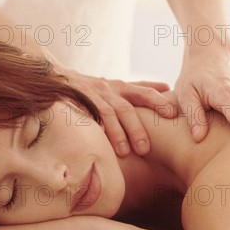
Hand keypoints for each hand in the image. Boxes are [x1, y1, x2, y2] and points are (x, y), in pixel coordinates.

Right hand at [60, 67, 176, 156]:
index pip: (143, 93)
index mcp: (120, 87)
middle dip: (136, 128)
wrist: (58, 77)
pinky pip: (83, 115)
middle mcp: (107, 90)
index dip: (157, 102)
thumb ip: (140, 88)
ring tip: (124, 152)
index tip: (172, 114)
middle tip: (145, 149)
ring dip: (115, 132)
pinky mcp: (73, 102)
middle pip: (124, 108)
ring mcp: (89, 96)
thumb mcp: (117, 85)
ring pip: (105, 113)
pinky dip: (91, 126)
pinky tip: (97, 140)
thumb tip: (166, 88)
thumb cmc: (94, 87)